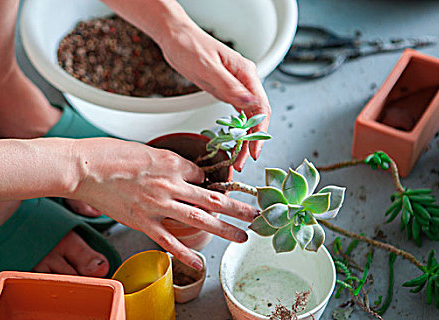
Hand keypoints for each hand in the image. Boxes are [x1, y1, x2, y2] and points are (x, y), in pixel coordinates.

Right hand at [69, 138, 257, 268]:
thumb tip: (180, 172)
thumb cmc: (109, 154)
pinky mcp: (143, 223)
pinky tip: (200, 263)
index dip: (209, 182)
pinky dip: (186, 253)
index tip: (212, 189)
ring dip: (225, 228)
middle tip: (256, 214)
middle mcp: (171, 185)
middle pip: (212, 198)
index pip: (201, 176)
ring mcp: (158, 206)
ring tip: (242, 236)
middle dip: (237, 207)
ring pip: (199, 219)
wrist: (83, 168)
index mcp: (172, 163)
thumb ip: (167, 163)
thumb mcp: (145, 149)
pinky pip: (169, 241)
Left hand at [159, 23, 270, 170]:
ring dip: (244, 139)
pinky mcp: (226, 91)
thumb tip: (249, 102)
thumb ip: (228, 86)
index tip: (254, 150)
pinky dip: (236, 130)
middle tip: (241, 161)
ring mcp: (236, 87)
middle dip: (252, 141)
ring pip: (247, 118)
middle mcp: (244, 81)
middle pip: (256, 116)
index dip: (260, 131)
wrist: (176, 38)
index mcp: (245, 73)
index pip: (261, 107)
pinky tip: (233, 142)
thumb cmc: (190, 46)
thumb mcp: (207, 68)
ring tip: (236, 158)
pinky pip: (237, 115)